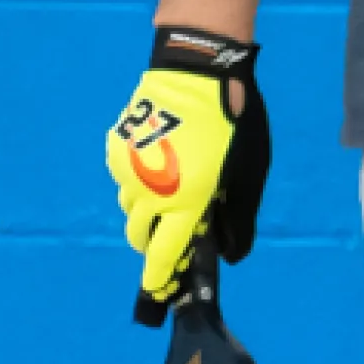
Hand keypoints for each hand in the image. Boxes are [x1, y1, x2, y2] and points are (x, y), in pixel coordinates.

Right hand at [106, 27, 268, 313]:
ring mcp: (128, 169)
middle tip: (169, 233)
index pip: (165, 251)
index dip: (159, 275)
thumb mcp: (247, 172)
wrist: (195, 72)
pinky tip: (158, 158)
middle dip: (151, 242)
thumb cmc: (230, 122)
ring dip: (144, 208)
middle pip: (139, 234)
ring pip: (129, 205)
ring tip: (168, 187)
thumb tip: (233, 252)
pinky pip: (123, 176)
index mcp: (184, 199)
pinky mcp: (116, 148)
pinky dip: (137, 178)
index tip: (155, 290)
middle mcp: (150, 191)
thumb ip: (239, 216)